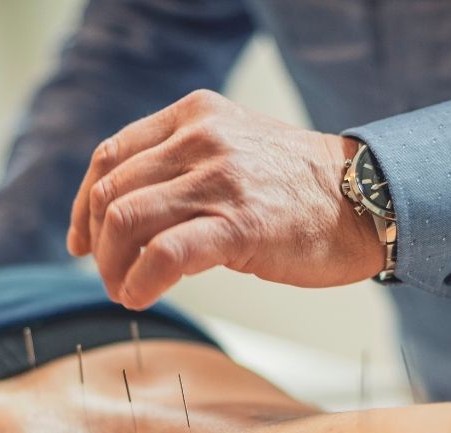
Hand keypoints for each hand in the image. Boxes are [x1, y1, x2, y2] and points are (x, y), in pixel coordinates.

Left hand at [67, 90, 381, 309]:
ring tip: (125, 292)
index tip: (82, 241)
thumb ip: (184, 166)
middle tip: (109, 277)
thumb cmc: (302, 188)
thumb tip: (129, 216)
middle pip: (111, 192)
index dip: (84, 205)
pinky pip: (163, 255)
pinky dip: (140, 282)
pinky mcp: (238, 224)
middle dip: (98, 244)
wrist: (368, 199)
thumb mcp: (235, 151)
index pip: (110, 156)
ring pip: (126, 222)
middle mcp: (200, 139)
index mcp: (194, 116)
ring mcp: (218, 180)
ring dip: (112, 267)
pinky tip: (142, 297)